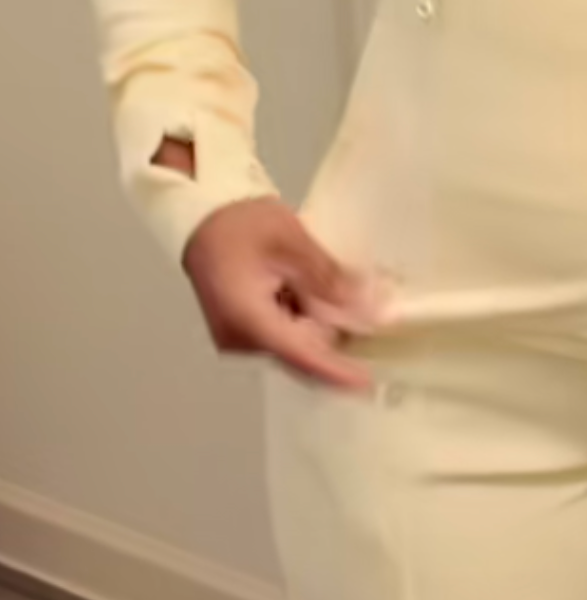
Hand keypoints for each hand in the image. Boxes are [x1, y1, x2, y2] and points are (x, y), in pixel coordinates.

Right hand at [182, 197, 381, 390]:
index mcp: (247, 319)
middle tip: (371, 314)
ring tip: (344, 296)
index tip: (367, 382)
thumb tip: (370, 311)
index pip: (300, 357)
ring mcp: (239, 341)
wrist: (201, 217)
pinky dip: (306, 323)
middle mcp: (240, 340)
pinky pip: (283, 338)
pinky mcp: (243, 334)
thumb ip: (331, 280)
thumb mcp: (292, 241)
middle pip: (302, 355)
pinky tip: (317, 297)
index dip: (336, 371)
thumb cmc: (238, 223)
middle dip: (338, 339)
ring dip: (322, 328)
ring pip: (295, 348)